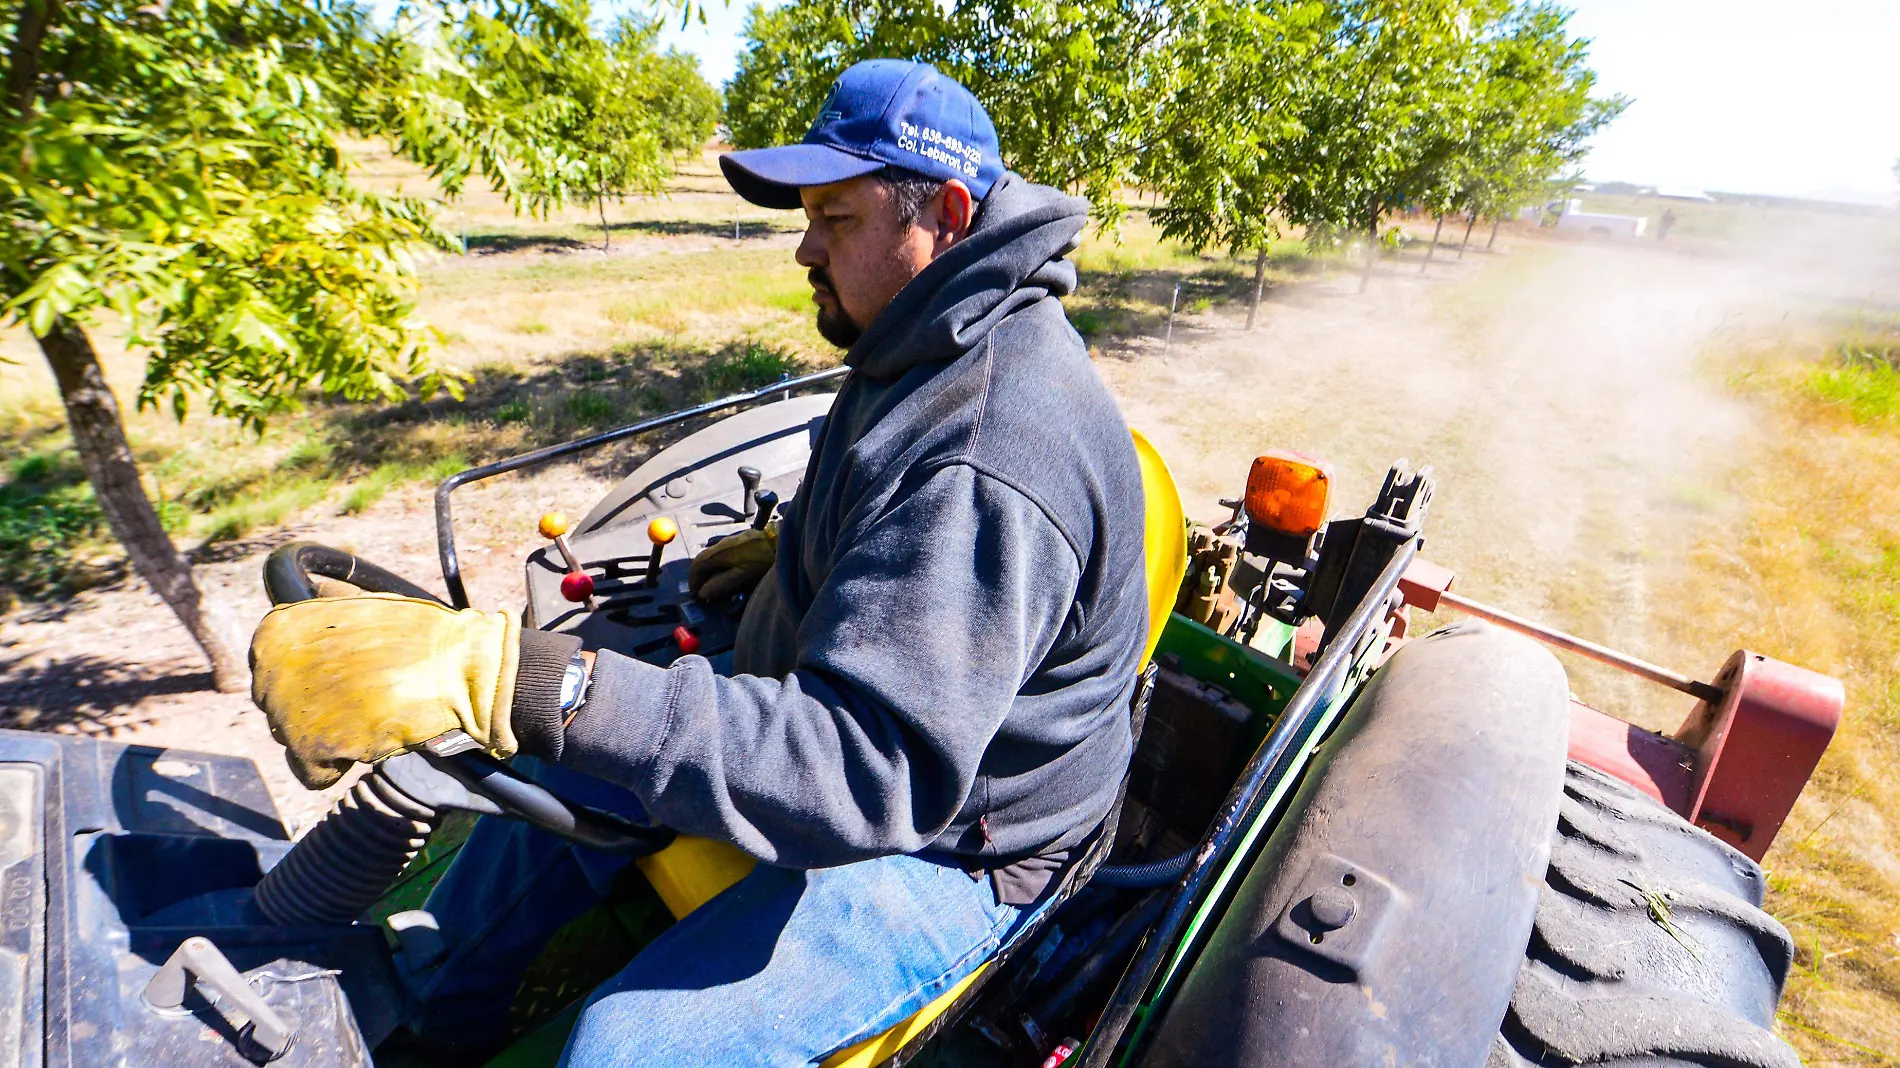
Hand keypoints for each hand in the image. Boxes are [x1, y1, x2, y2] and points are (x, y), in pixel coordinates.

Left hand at [249, 593, 520, 788]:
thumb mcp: (362, 606)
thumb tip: (306, 592)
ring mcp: (289, 709)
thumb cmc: (419, 639)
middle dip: (313, 710)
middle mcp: (271, 667)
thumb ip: (324, 609)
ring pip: (292, 741)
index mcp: (277, 631)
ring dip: (327, 738)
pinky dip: (336, 769)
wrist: (457, 669)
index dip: (309, 680)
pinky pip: (310, 773)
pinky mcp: (310, 746)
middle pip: (278, 707)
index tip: (342, 680)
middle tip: (360, 702)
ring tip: (368, 719)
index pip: (270, 670)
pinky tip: (366, 744)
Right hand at [687, 524, 778, 601]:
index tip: (697, 595)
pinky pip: (723, 552)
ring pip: (713, 555)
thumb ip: (723, 584)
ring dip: (709, 570)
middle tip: (702, 591)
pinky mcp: (744, 538)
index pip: (698, 566)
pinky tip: (727, 572)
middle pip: (703, 559)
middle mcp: (724, 543)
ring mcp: (734, 539)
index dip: (694, 582)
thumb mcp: (744, 576)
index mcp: (722, 553)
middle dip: (699, 576)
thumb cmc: (767, 562)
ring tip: (714, 584)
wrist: (788, 540)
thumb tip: (703, 592)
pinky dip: (719, 564)